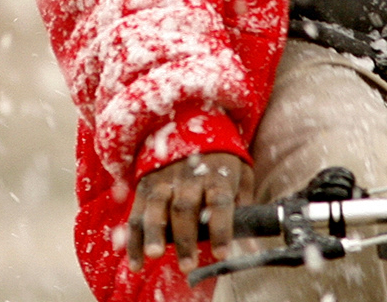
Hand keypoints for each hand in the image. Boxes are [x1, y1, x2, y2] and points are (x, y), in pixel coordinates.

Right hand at [125, 151, 249, 273]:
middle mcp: (187, 178)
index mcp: (216, 175)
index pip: (220, 202)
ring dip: (154, 233)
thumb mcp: (240, 173)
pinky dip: (134, 239)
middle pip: (185, 207)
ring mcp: (162, 180)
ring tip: (155, 255)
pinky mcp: (144, 186)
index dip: (221, 228)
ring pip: (156, 207)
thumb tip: (252, 246)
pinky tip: (137, 262)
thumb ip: (243, 207)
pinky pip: (137, 214)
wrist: (188, 121)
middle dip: (185, 238)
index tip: (222, 254)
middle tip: (187, 265)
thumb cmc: (220, 159)